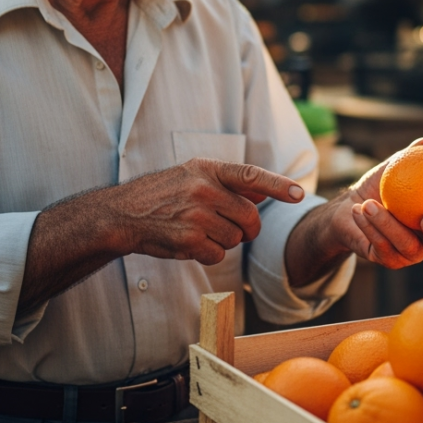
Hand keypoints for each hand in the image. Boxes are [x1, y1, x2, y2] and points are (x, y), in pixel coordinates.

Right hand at [100, 158, 303, 265]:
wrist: (123, 214)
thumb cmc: (162, 194)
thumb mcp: (192, 175)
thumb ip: (227, 183)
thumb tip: (261, 194)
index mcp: (207, 169)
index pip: (251, 175)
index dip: (277, 185)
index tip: (299, 194)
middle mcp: (204, 189)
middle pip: (249, 217)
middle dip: (247, 228)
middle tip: (232, 227)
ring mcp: (196, 215)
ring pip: (235, 238)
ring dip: (223, 240)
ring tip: (198, 230)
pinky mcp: (188, 239)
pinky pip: (218, 254)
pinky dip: (209, 254)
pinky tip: (190, 242)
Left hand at [342, 136, 422, 268]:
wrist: (353, 204)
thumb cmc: (383, 184)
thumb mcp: (398, 165)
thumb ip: (418, 152)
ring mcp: (411, 254)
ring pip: (409, 247)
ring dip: (388, 225)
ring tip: (370, 204)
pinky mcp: (388, 260)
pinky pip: (382, 247)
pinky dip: (370, 226)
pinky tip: (359, 209)